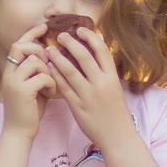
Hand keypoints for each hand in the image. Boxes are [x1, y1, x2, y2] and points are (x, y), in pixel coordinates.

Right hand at [0, 24, 55, 137]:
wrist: (19, 132)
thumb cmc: (29, 110)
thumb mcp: (32, 86)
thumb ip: (38, 71)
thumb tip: (53, 55)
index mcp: (11, 71)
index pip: (18, 44)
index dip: (31, 33)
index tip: (45, 27)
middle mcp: (9, 74)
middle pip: (21, 46)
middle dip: (38, 48)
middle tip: (50, 58)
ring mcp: (13, 82)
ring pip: (34, 61)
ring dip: (48, 69)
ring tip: (52, 82)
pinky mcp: (21, 91)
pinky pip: (41, 76)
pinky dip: (51, 82)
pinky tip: (53, 91)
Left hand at [43, 27, 131, 146]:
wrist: (117, 137)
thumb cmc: (115, 112)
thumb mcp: (115, 89)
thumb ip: (104, 74)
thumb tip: (94, 55)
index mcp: (112, 78)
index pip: (102, 50)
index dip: (90, 37)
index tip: (80, 29)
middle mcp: (101, 84)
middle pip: (84, 56)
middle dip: (70, 43)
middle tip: (60, 35)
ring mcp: (88, 96)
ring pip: (70, 71)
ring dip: (57, 57)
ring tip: (49, 49)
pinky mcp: (77, 106)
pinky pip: (63, 87)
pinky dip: (55, 75)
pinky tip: (49, 68)